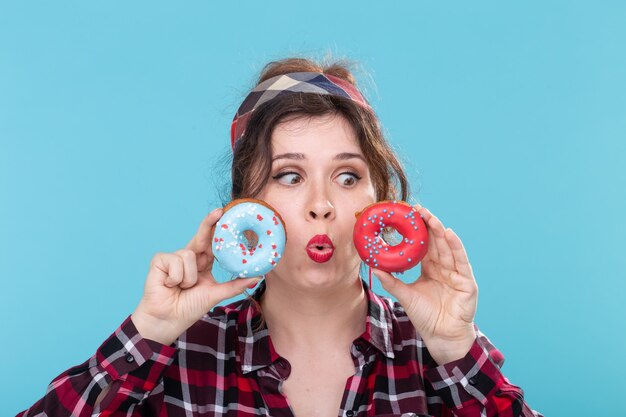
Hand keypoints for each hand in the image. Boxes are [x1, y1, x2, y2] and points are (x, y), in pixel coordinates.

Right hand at [131, 208, 260, 344]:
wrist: (167, 320)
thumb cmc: (189, 308)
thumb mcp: (215, 294)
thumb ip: (235, 285)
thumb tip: (258, 277)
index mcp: (203, 263)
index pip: (213, 243)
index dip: (219, 229)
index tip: (228, 215)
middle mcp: (189, 257)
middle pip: (201, 237)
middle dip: (208, 224)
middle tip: (219, 212)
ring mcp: (174, 258)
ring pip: (189, 254)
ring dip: (189, 277)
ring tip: (182, 288)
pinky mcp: (160, 260)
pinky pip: (176, 261)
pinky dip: (176, 277)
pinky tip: (170, 285)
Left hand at [373, 204, 477, 364]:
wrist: (441, 337)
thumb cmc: (425, 317)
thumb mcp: (405, 296)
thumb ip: (391, 282)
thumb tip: (374, 268)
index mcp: (430, 268)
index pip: (424, 245)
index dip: (417, 231)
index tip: (407, 216)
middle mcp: (444, 268)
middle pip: (436, 242)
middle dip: (428, 225)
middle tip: (418, 209)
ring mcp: (456, 274)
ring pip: (447, 248)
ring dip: (439, 231)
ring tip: (430, 217)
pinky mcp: (467, 282)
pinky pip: (461, 261)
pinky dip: (456, 247)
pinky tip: (449, 234)